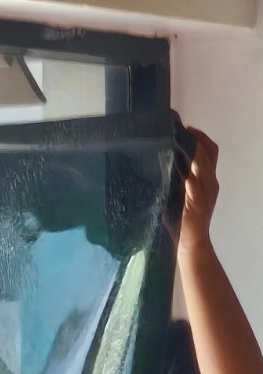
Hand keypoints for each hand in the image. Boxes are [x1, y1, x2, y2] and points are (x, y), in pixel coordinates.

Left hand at [177, 127, 219, 260]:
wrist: (190, 244)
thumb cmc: (182, 220)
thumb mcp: (181, 195)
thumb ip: (178, 179)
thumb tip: (164, 161)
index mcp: (207, 180)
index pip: (209, 151)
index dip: (200, 138)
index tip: (186, 129)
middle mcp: (209, 183)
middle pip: (207, 153)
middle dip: (194, 140)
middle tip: (178, 132)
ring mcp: (205, 193)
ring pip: (202, 165)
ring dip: (190, 153)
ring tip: (177, 144)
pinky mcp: (196, 204)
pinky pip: (194, 185)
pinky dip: (187, 175)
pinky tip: (177, 168)